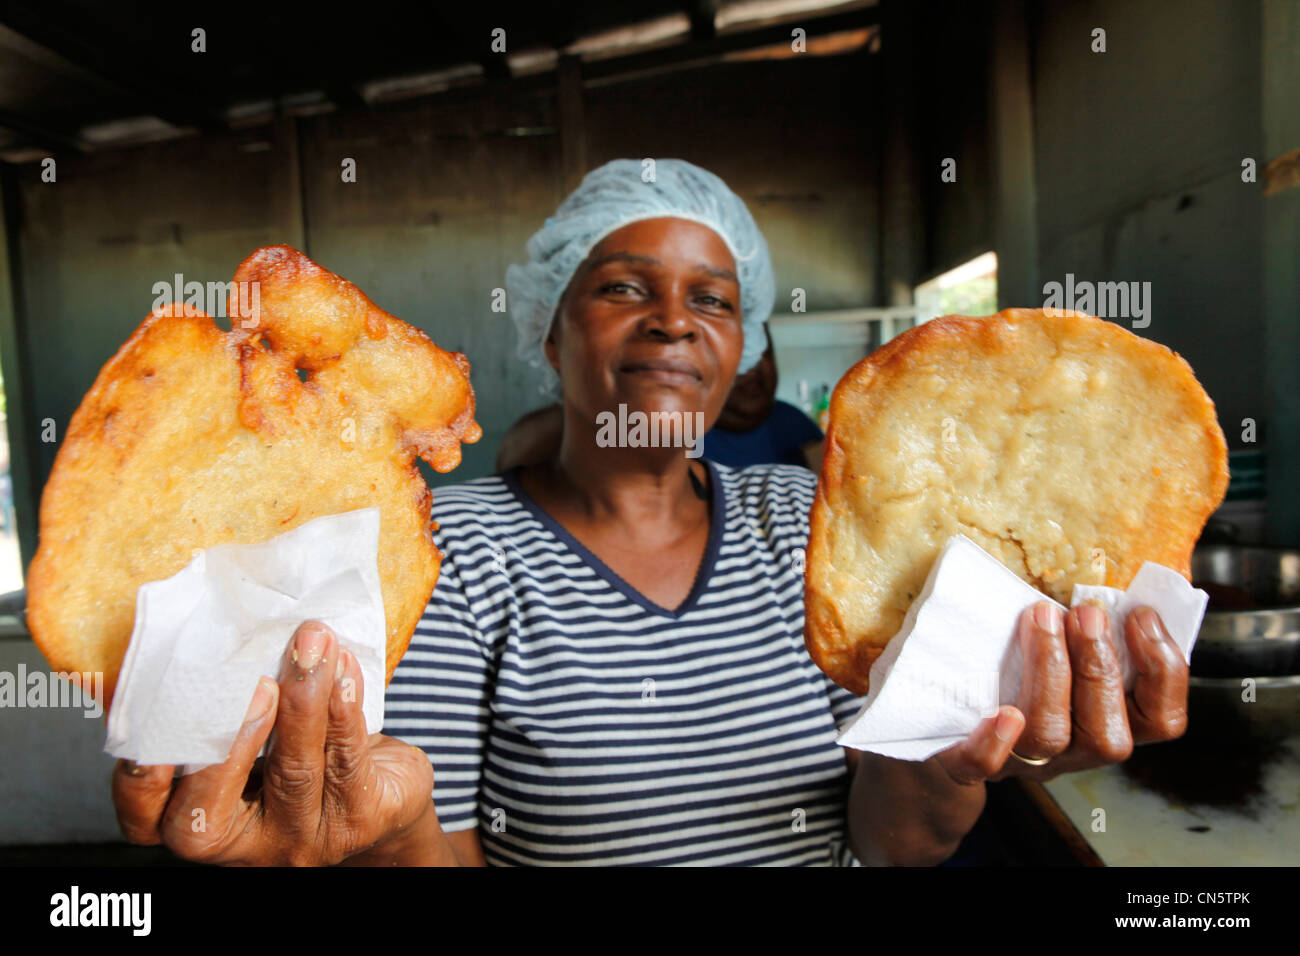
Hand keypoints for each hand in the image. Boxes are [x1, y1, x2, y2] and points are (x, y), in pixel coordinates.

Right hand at [111, 621, 437, 865]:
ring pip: (294, 772)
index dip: (140, 773)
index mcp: (195, 821)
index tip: (161, 712)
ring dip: (302, 699)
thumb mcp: (252, 736)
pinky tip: (344, 670)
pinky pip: (348, 762)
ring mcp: (299, 839)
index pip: (143, 816)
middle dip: (233, 737)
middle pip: (209, 808)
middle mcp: (239, 843)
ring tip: (311, 646)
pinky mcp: (357, 822)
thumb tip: (210, 628)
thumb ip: (223, 705)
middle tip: (256, 679)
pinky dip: (344, 709)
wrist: (385, 791)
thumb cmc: (298, 749)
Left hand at [937, 601, 1188, 784]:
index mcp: (1100, 724)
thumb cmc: (1012, 679)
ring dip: (1053, 672)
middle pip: (1107, 736)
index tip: (1140, 615)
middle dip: (1101, 666)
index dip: (1164, 670)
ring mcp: (1017, 760)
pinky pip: (979, 765)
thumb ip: (1088, 632)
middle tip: (1088, 612)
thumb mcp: (1064, 658)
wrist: (942, 730)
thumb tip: (1113, 587)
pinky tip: (1002, 712)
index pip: (1158, 719)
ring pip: (1050, 737)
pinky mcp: (963, 762)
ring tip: (1042, 617)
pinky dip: (992, 742)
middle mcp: (1067, 751)